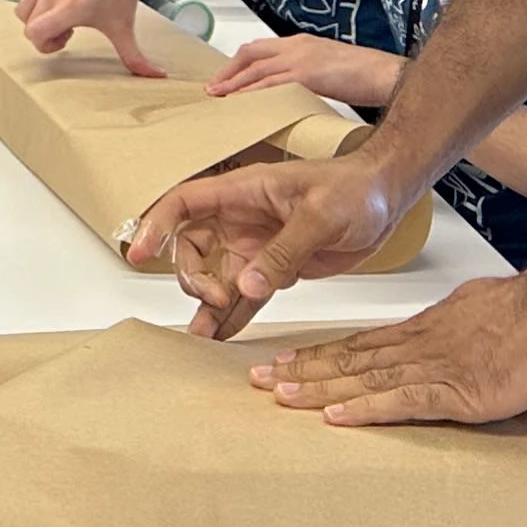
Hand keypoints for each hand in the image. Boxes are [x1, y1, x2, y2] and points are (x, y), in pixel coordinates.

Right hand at [19, 0, 164, 64]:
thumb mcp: (125, 26)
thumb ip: (134, 56)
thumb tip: (155, 77)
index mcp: (68, 8)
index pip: (34, 33)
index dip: (45, 45)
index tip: (66, 40)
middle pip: (27, 24)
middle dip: (44, 34)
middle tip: (67, 30)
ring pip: (25, 7)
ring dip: (39, 17)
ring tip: (63, 15)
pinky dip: (44, 0)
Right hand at [135, 150, 413, 334]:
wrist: (386, 199)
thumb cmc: (354, 188)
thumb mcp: (320, 215)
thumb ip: (283, 251)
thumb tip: (246, 285)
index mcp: (243, 192)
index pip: (184, 203)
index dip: (157, 225)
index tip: (140, 253)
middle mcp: (240, 219)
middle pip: (192, 248)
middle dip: (194, 277)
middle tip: (217, 298)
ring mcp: (256, 246)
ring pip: (216, 277)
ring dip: (208, 305)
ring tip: (203, 338)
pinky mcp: (275, 269)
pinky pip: (246, 296)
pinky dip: (234, 317)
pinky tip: (223, 337)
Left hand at [209, 33, 400, 107]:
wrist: (385, 73)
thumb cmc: (364, 75)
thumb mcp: (329, 70)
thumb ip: (307, 77)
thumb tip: (290, 94)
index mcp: (302, 43)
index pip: (259, 48)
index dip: (238, 64)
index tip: (225, 79)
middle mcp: (297, 46)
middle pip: (250, 54)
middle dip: (229, 71)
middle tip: (213, 89)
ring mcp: (301, 58)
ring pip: (256, 69)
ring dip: (234, 84)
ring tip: (219, 98)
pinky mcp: (307, 74)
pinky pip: (271, 84)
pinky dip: (252, 93)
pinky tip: (241, 103)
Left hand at [244, 273, 526, 426]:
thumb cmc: (524, 310)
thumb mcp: (471, 310)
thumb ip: (446, 326)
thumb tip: (435, 332)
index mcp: (420, 330)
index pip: (357, 344)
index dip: (318, 354)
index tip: (283, 361)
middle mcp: (416, 346)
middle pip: (348, 359)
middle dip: (302, 371)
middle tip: (258, 380)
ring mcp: (434, 368)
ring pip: (364, 378)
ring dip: (320, 389)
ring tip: (280, 396)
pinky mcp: (457, 392)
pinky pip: (402, 401)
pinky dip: (365, 409)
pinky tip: (336, 416)